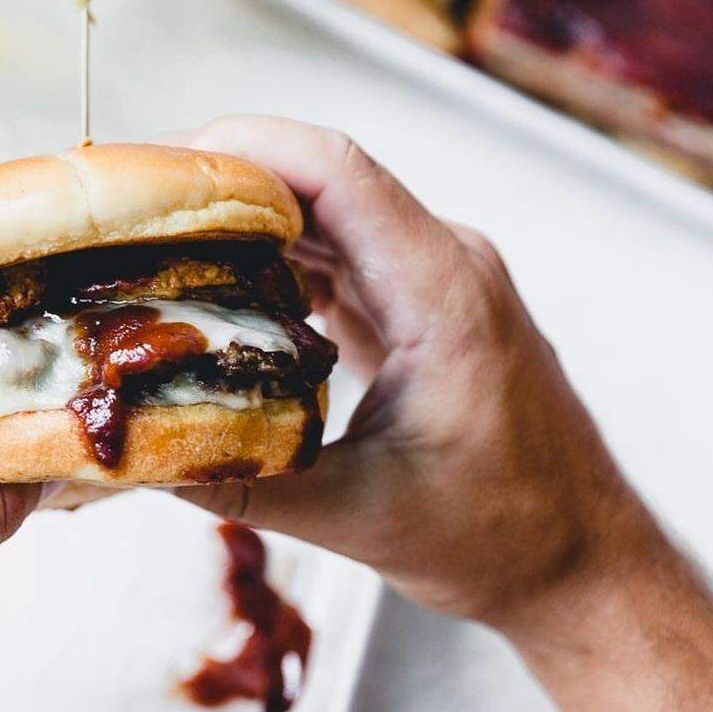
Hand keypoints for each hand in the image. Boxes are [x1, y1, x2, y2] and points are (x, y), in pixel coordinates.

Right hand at [173, 117, 712, 711]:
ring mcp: (437, 280)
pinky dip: (275, 259)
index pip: (334, 172)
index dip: (240, 150)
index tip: (157, 167)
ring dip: (244, 219)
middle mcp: (445, 263)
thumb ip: (243, 485)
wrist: (582, 560)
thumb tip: (139, 457)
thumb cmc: (503, 538)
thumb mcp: (359, 519)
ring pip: (326, 213)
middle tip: (130, 207)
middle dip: (220, 180)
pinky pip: (341, 255)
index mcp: (443, 292)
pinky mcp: (422, 307)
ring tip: (156, 240)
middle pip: (320, 178)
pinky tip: (218, 287)